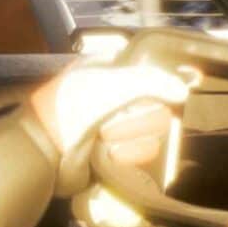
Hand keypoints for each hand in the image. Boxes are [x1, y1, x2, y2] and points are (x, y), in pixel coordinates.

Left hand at [27, 60, 189, 195]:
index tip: (173, 90)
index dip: (162, 81)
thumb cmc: (72, 110)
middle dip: (137, 118)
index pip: (151, 71)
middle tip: (116, 120)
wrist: (43, 153)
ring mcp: (115, 125)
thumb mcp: (112, 85)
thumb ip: (152, 81)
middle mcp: (115, 96)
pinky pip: (141, 153)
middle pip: (157, 105)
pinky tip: (108, 155)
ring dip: (130, 139)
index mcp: (110, 70)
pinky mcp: (116, 152)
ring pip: (152, 132)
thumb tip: (184, 91)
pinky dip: (126, 155)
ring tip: (106, 140)